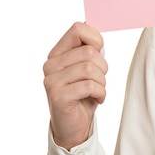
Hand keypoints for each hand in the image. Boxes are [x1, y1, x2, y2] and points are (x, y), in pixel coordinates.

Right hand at [43, 22, 106, 149]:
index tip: (100, 52)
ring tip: (98, 90)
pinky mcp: (57, 96)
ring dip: (102, 81)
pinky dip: (101, 93)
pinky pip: (89, 86)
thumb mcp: (89, 69)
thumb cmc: (84, 94)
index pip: (78, 29)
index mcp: (58, 53)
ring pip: (90, 68)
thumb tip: (98, 33)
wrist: (74, 125)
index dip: (96, 38)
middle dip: (103, 66)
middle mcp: (51, 64)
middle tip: (100, 79)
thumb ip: (91, 50)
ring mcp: (52, 80)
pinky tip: (97, 99)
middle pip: (89, 52)